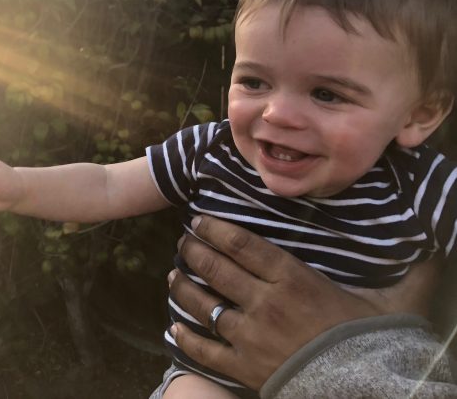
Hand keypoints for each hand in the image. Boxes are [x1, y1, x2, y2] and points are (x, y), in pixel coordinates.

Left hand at [169, 215, 438, 389]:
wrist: (361, 390)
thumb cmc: (372, 340)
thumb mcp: (393, 301)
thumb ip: (410, 272)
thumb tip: (437, 248)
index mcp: (292, 278)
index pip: (241, 244)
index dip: (214, 229)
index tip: (198, 221)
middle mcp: (264, 302)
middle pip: (215, 268)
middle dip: (193, 251)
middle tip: (183, 243)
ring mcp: (250, 335)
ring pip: (203, 304)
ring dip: (183, 287)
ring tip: (174, 276)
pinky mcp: (244, 367)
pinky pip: (204, 349)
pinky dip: (185, 336)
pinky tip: (173, 326)